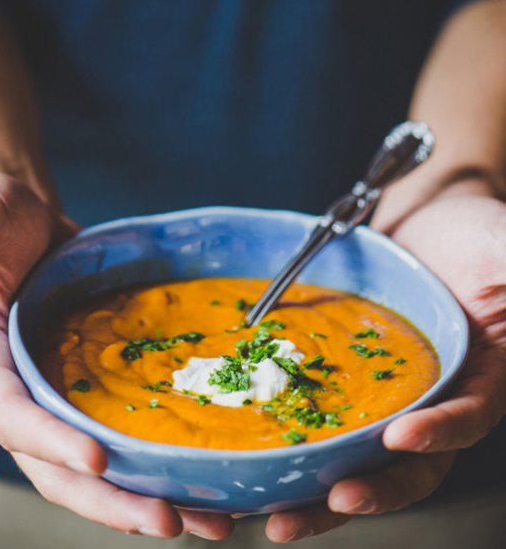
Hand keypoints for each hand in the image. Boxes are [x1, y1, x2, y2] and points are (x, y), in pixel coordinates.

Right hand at [0, 173, 233, 539]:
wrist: (31, 224)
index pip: (12, 414)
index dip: (50, 441)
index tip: (100, 461)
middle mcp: (21, 393)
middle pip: (59, 466)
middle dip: (112, 499)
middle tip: (170, 524)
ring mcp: (59, 395)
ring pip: (100, 465)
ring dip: (148, 495)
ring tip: (210, 521)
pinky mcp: (92, 387)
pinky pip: (124, 430)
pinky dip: (157, 460)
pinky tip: (204, 476)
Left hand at [265, 190, 505, 541]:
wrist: (421, 221)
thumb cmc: (471, 232)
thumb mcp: (505, 246)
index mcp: (481, 378)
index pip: (468, 419)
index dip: (440, 434)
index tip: (402, 437)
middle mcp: (433, 399)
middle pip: (406, 463)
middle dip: (370, 490)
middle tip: (330, 502)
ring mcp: (387, 394)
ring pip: (355, 455)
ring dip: (319, 489)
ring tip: (277, 516)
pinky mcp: (346, 380)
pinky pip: (319, 416)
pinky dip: (293, 445)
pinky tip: (258, 464)